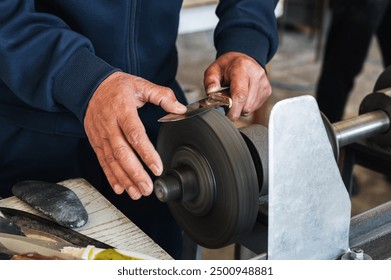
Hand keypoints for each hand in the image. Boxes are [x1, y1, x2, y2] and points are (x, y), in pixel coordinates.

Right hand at [84, 72, 186, 199]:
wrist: (91, 86)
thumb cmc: (118, 87)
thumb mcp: (141, 85)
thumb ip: (162, 95)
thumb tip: (180, 108)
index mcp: (122, 110)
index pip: (135, 135)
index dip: (146, 153)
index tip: (157, 167)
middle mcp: (109, 125)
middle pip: (122, 153)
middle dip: (135, 173)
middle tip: (147, 188)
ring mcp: (101, 135)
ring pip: (112, 160)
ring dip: (124, 179)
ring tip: (137, 193)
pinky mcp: (96, 142)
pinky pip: (103, 161)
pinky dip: (111, 176)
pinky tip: (120, 188)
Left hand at [204, 52, 270, 120]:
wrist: (243, 59)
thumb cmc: (228, 66)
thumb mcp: (214, 69)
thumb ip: (210, 81)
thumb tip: (211, 93)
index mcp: (242, 67)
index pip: (240, 94)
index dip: (234, 109)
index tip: (227, 116)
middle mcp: (256, 74)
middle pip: (246, 104)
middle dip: (234, 109)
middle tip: (226, 102)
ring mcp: (264, 83)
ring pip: (250, 108)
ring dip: (240, 107)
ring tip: (234, 96)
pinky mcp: (267, 90)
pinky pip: (255, 107)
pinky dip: (246, 105)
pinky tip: (243, 96)